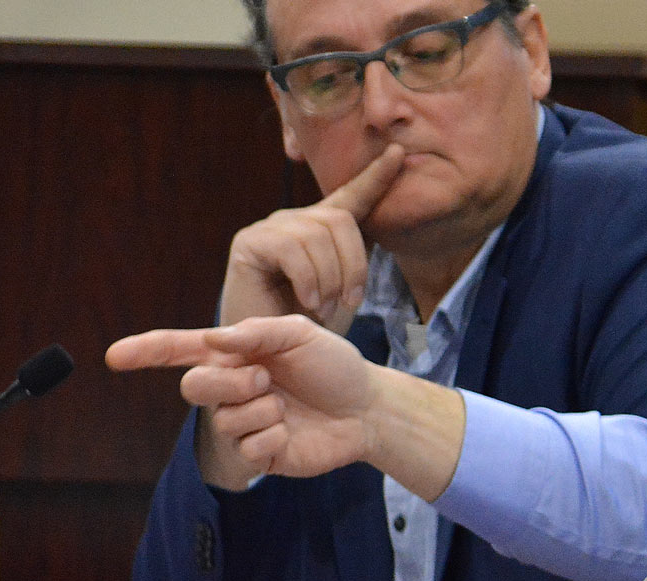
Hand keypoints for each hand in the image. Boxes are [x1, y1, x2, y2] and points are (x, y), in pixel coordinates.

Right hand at [110, 315, 387, 490]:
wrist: (367, 408)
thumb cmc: (334, 366)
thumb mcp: (301, 333)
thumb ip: (257, 331)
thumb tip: (212, 339)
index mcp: (234, 355)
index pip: (180, 351)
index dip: (146, 352)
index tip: (113, 356)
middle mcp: (231, 389)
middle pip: (193, 388)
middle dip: (227, 382)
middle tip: (265, 378)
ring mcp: (243, 424)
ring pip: (224, 419)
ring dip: (261, 408)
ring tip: (286, 405)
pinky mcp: (258, 455)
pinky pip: (247, 447)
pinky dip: (273, 435)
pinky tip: (290, 431)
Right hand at [218, 144, 402, 330]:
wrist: (275, 361)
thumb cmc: (311, 329)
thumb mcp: (346, 289)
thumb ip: (358, 255)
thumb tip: (381, 225)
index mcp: (322, 231)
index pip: (351, 196)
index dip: (376, 176)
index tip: (398, 153)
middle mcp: (296, 222)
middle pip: (339, 219)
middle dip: (353, 265)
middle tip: (348, 302)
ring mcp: (269, 228)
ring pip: (318, 233)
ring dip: (331, 278)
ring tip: (322, 306)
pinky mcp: (248, 243)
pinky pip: (292, 247)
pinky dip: (308, 279)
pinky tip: (308, 302)